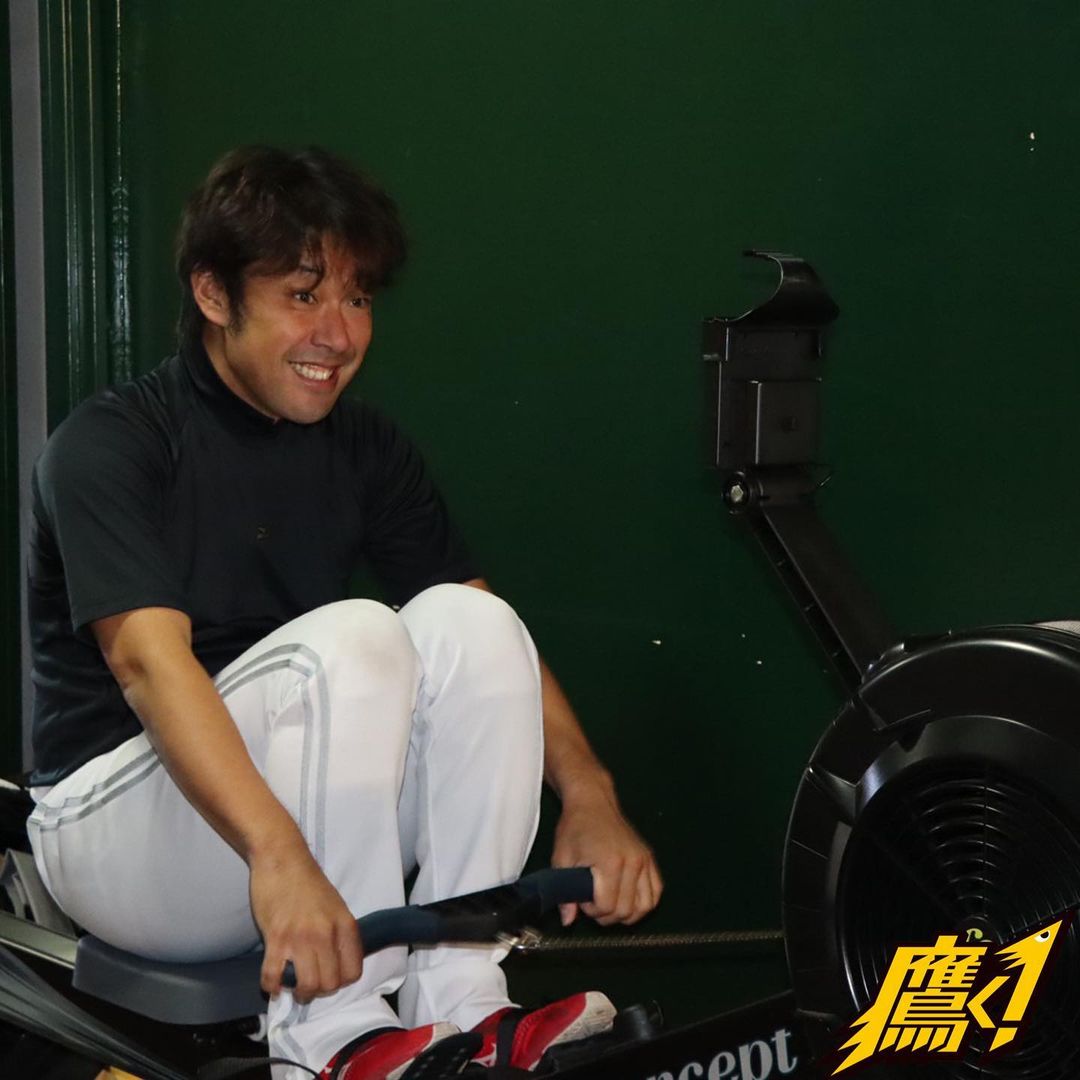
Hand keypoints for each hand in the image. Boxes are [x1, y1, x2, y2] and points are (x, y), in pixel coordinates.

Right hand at [249, 839, 362, 1002]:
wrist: (282, 859)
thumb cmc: (308, 881)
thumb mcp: (336, 905)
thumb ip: (338, 933)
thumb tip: (336, 962)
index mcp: (345, 925)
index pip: (353, 971)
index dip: (341, 981)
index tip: (329, 977)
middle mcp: (326, 934)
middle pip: (330, 983)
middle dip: (319, 990)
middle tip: (309, 984)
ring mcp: (301, 937)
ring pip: (307, 986)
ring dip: (299, 993)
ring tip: (293, 986)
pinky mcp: (276, 938)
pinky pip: (273, 977)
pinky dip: (272, 987)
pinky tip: (273, 983)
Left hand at [552, 777, 662, 926]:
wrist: (592, 802)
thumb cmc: (575, 828)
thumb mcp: (562, 859)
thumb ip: (565, 893)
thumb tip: (567, 920)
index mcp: (610, 862)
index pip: (606, 906)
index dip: (591, 910)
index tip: (582, 899)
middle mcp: (632, 862)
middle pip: (625, 910)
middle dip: (606, 914)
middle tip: (592, 901)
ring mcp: (644, 860)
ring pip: (645, 906)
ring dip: (627, 913)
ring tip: (610, 904)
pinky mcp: (649, 858)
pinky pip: (656, 892)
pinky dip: (644, 902)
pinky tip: (628, 899)